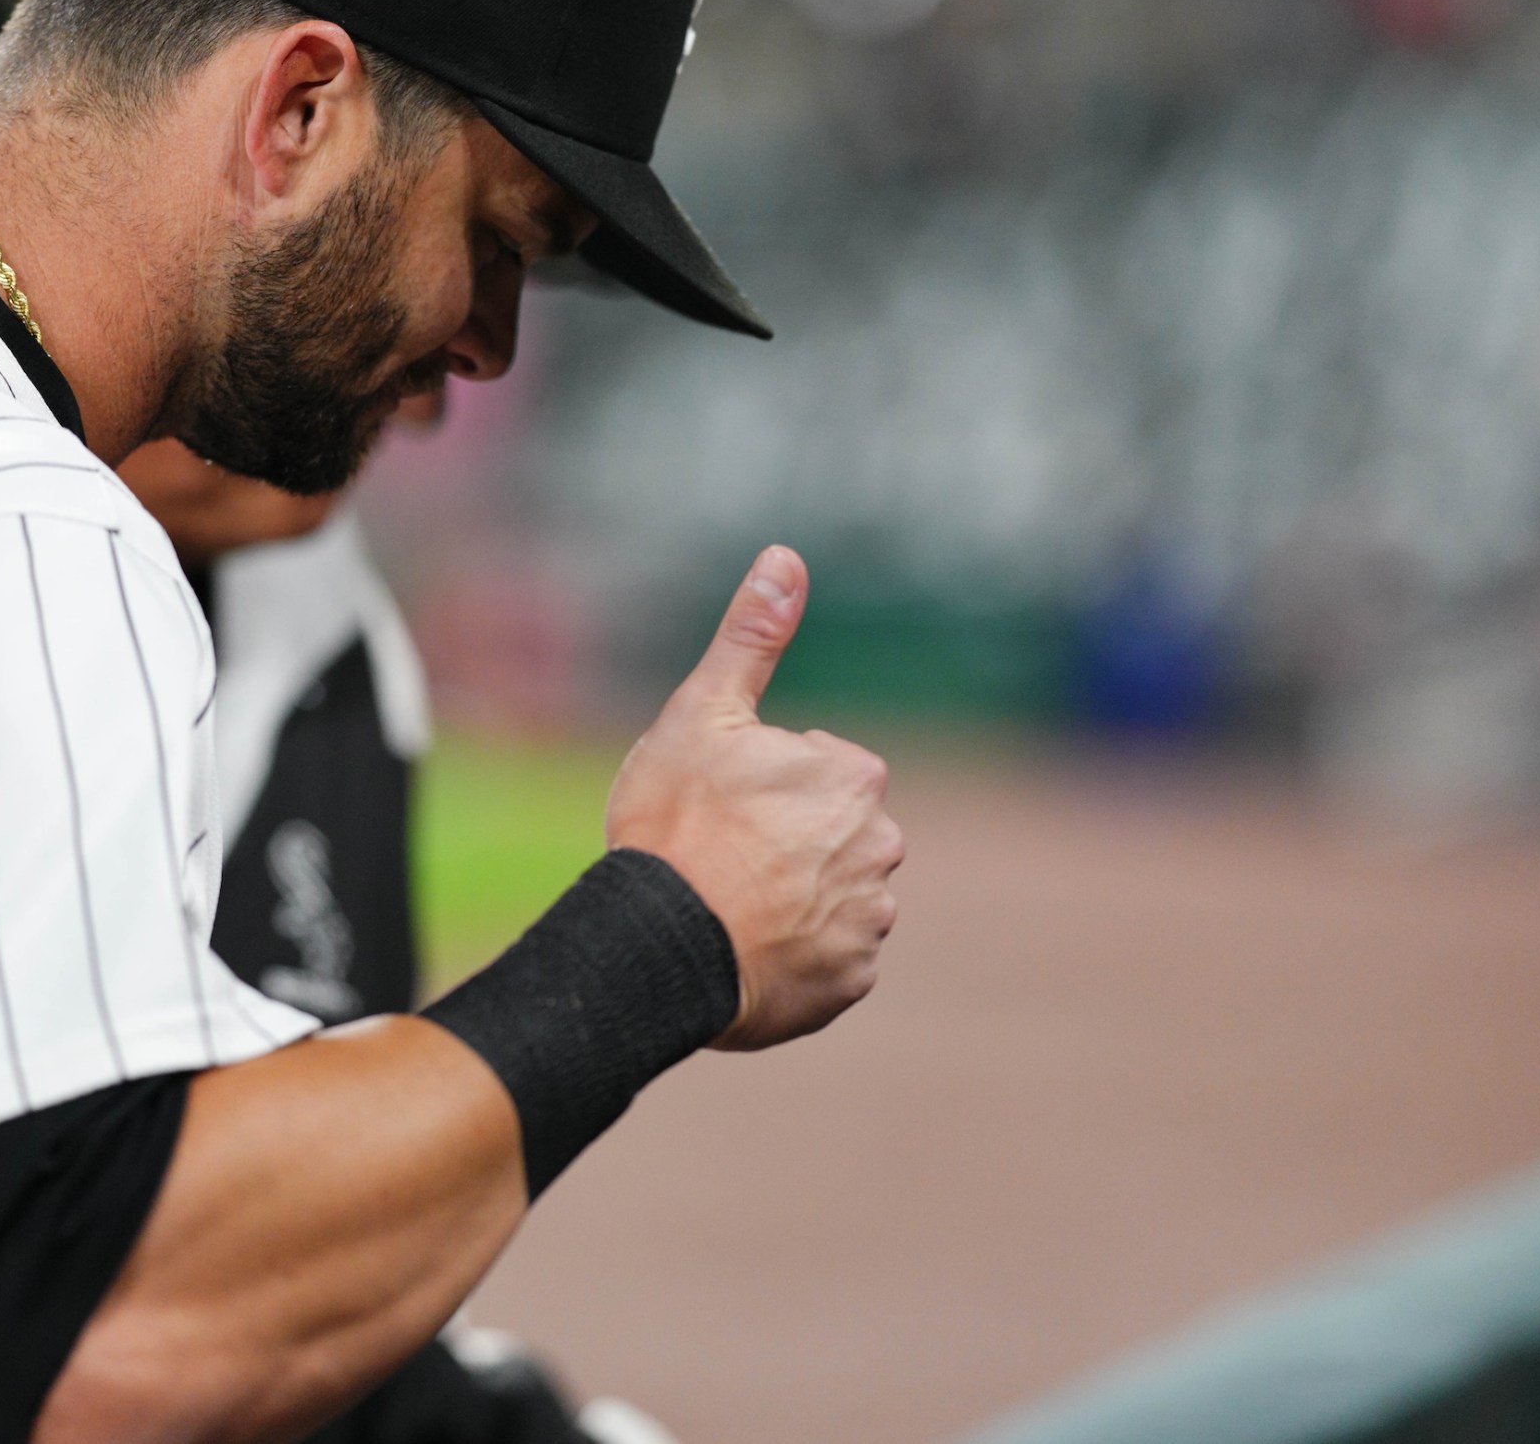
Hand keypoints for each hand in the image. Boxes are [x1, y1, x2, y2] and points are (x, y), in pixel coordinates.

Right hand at [606, 546, 902, 1050]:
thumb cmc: (677, 824)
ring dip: (795, 901)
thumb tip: (785, 554)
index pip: (824, 772)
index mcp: (853, 779)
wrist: (659, 946)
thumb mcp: (703, 712)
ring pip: (834, 898)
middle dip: (791, 843)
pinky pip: (827, 961)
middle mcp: (880, 849)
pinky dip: (795, 956)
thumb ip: (752, 637)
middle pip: (834, 836)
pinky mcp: (849, 984)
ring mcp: (867, 922)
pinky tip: (745, 949)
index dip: (769, 784)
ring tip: (730, 907)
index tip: (724, 804)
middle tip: (724, 856)